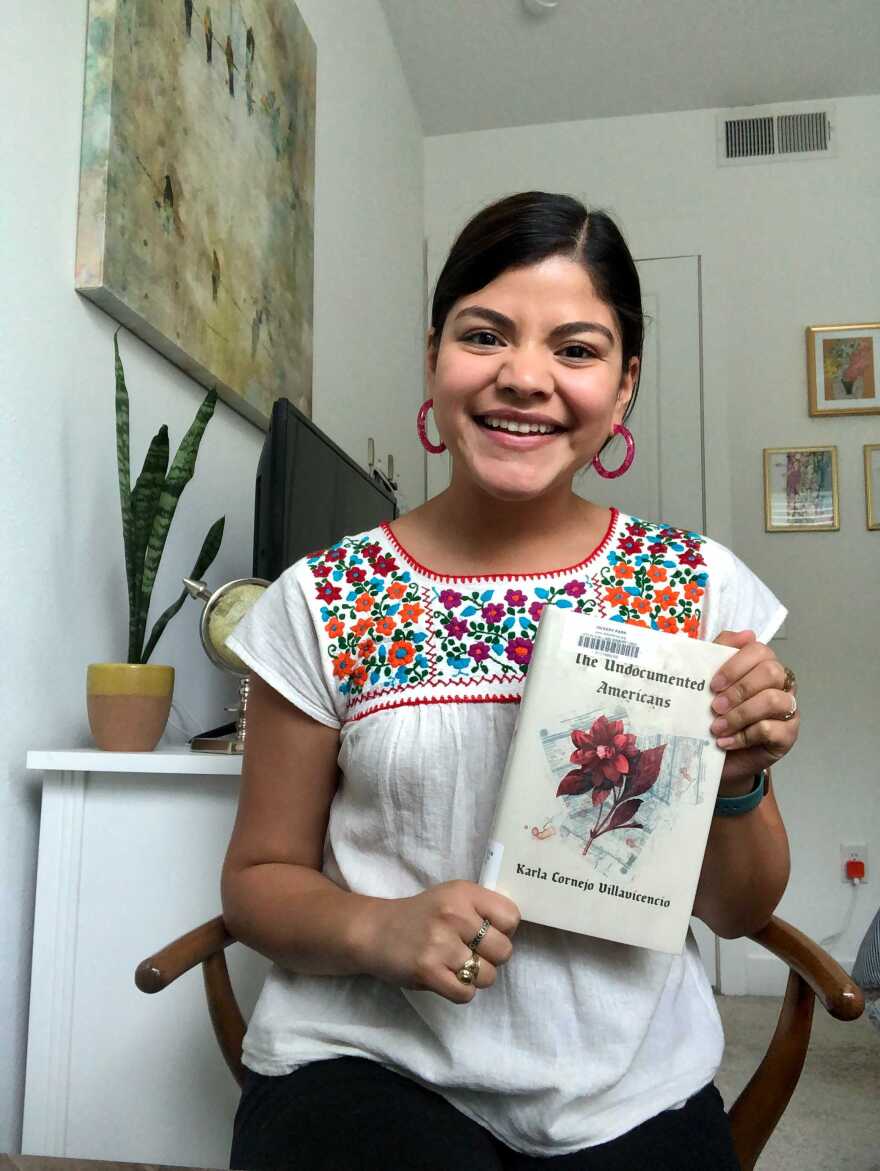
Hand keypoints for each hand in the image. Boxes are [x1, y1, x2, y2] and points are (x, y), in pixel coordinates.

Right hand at [356, 880, 519, 1003]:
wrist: (375, 931)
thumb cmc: (420, 916)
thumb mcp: (451, 897)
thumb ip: (481, 909)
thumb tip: (513, 931)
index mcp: (463, 893)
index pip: (511, 917)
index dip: (504, 930)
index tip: (488, 932)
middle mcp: (454, 915)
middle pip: (504, 950)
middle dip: (492, 957)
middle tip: (471, 953)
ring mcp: (440, 944)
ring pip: (487, 976)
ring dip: (475, 977)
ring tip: (456, 965)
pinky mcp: (428, 971)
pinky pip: (465, 993)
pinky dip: (460, 991)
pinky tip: (446, 978)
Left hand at [709, 630, 798, 788]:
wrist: (714, 755)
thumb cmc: (715, 714)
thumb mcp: (708, 682)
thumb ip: (720, 652)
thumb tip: (746, 633)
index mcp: (762, 666)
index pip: (760, 651)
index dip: (736, 665)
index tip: (713, 684)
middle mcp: (781, 684)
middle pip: (771, 672)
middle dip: (739, 689)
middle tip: (714, 706)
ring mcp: (788, 709)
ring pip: (773, 700)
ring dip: (740, 714)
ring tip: (716, 727)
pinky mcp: (788, 735)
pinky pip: (771, 729)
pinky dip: (743, 736)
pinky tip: (725, 742)